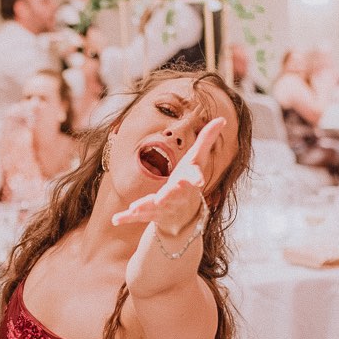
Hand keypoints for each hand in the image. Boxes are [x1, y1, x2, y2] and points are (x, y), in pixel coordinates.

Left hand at [111, 116, 224, 237]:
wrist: (183, 215)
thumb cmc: (188, 180)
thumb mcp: (198, 159)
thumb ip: (207, 140)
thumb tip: (222, 119)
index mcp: (187, 180)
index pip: (194, 178)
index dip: (196, 179)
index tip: (199, 181)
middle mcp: (175, 195)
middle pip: (172, 195)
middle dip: (168, 196)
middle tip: (162, 198)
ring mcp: (161, 206)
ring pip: (153, 207)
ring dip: (144, 207)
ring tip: (134, 208)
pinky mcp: (149, 214)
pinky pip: (137, 217)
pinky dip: (126, 218)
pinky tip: (115, 219)